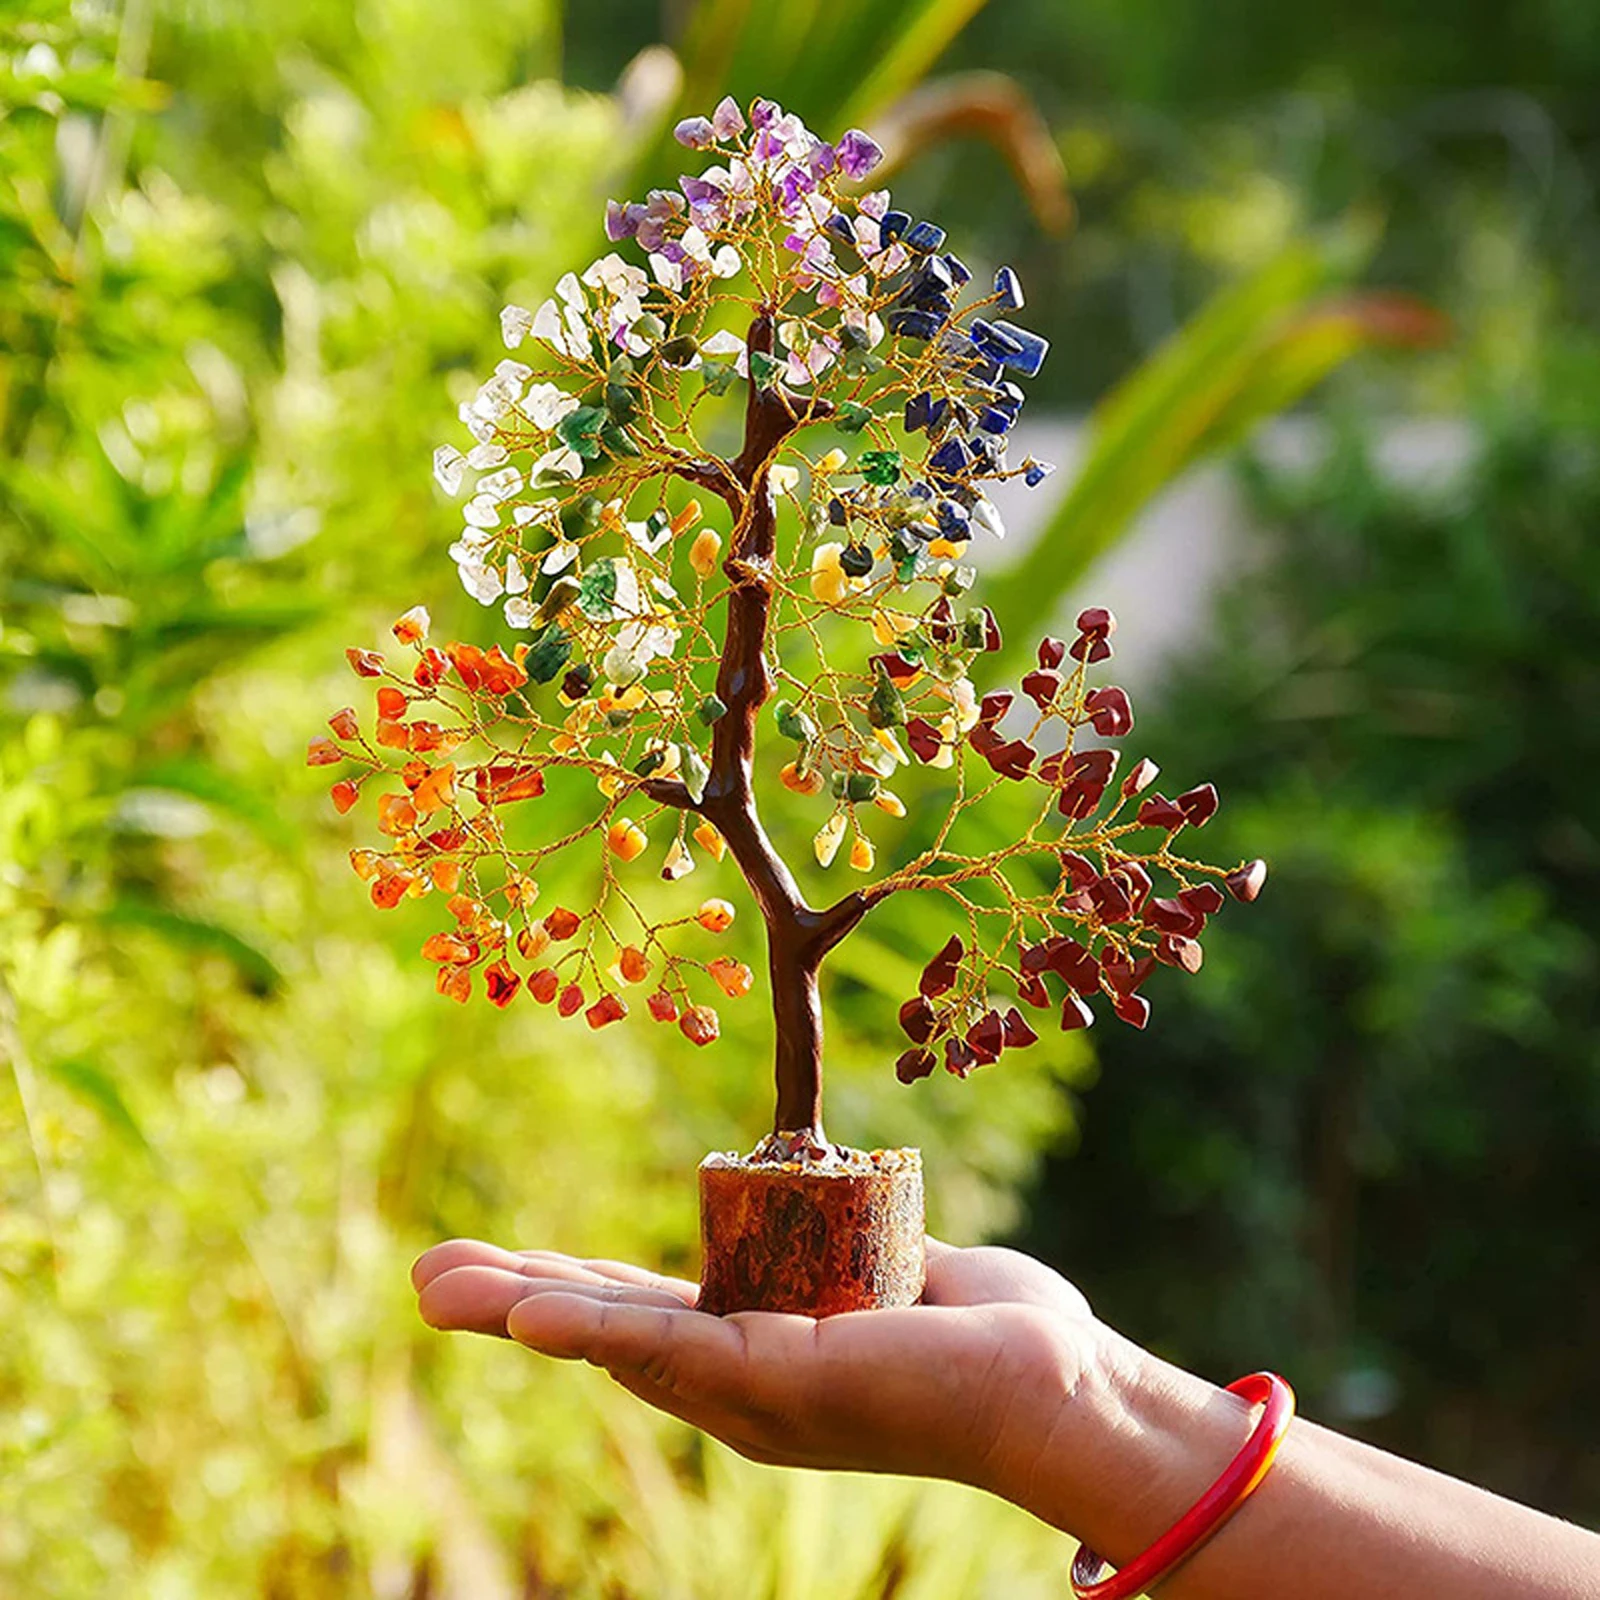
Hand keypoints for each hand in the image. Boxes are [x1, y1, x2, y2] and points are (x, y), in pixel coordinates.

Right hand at [411, 1238, 1102, 1498]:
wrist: (1060, 1386)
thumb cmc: (991, 1330)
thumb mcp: (887, 1265)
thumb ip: (839, 1239)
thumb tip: (823, 1193)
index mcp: (760, 1347)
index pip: (643, 1312)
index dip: (567, 1287)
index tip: (499, 1268)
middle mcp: (740, 1382)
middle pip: (605, 1333)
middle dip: (513, 1301)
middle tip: (425, 1277)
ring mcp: (752, 1391)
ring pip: (615, 1342)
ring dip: (522, 1309)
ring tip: (440, 1288)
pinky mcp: (778, 1387)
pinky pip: (670, 1350)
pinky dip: (591, 1333)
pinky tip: (522, 1318)